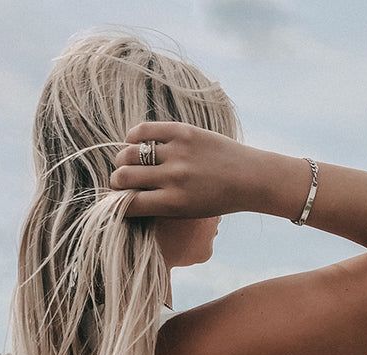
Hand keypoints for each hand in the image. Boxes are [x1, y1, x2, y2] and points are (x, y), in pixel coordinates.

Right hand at [110, 121, 258, 218]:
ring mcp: (178, 152)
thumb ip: (159, 206)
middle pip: (124, 177)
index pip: (130, 204)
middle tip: (119, 181)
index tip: (118, 201)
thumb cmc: (217, 200)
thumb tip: (126, 196)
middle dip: (116, 180)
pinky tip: (134, 142)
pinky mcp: (183, 131)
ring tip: (126, 162)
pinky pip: (145, 130)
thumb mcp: (187, 212)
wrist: (249, 178)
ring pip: (130, 153)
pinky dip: (133, 136)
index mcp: (174, 203)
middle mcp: (174, 178)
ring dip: (122, 159)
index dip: (118, 203)